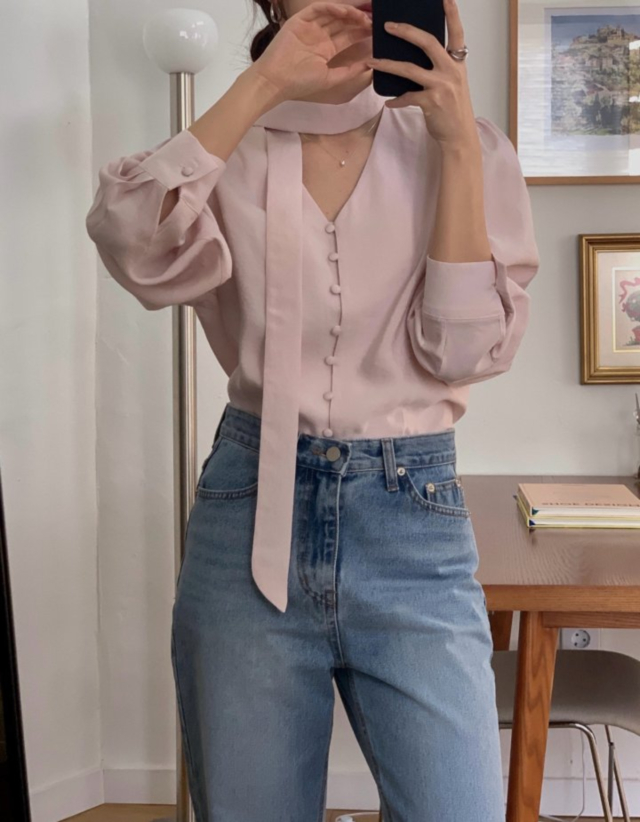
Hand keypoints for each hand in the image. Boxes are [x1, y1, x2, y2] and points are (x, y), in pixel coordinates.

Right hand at [250, 1, 372, 103]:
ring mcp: (310, 26)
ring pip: (333, 13)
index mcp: (327, 49)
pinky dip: (331, 8)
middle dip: (360, 17)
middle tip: (376, 15)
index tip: (377, 28)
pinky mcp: (300, 20)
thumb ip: (350, 71)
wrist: (276, 81)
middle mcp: (320, 35)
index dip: (363, 30)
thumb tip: (370, 65)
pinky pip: (318, 9)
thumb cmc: (300, 83)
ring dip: (349, 12)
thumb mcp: (330, 78)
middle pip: (343, 21)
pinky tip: (345, 12)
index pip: (349, 35)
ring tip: (364, 14)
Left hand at [365, 0, 476, 147]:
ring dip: (388, 65)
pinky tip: (388, 102)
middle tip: (389, 26)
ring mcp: (441, 86)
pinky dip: (396, 100)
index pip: (456, 33)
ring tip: (372, 62)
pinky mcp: (431, 102)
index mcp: (457, 63)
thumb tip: (418, 58)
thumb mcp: (453, 84)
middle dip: (406, 32)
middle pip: (428, 43)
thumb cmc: (453, 110)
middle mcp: (451, 70)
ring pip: (409, 69)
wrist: (459, 136)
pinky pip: (407, 97)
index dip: (452, 14)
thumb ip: (441, 68)